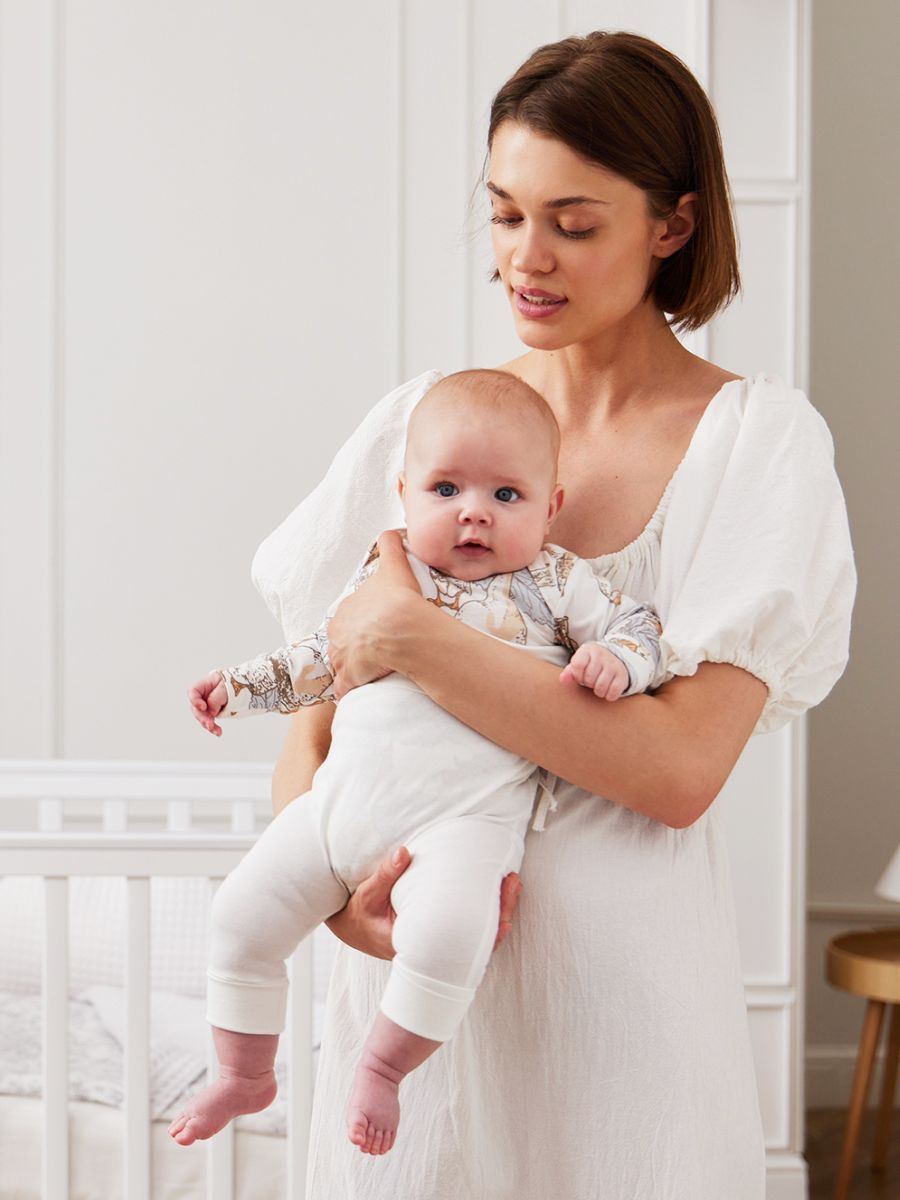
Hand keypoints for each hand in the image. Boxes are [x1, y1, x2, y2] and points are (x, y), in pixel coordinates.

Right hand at [188, 671, 227, 735]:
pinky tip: (218, 733)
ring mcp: (206, 706)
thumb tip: (211, 712)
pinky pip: (209, 722)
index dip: (195, 700)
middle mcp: (202, 697)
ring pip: (202, 717)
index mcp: (203, 685)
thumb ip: (216, 698)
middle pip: (196, 708)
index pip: (193, 691)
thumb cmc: (230, 683)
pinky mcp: (211, 713)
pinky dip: (214, 728)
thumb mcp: (225, 687)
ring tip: (217, 731)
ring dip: (208, 725)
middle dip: (203, 718)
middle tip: (210, 724)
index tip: (203, 707)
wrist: (239, 687)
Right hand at [325, 847, 522, 959]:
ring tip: (512, 881)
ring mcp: (439, 942)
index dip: (486, 935)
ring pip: (477, 933)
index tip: (503, 917)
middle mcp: (433, 951)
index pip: (462, 950)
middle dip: (500, 912)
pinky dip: (485, 907)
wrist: (354, 927)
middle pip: (478, 941)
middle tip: (513, 882)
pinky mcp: (441, 930)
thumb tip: (403, 852)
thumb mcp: (367, 897)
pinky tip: (495, 887)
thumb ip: (384, 876)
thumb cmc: (361, 916)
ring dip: (496, 908)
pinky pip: (469, 924)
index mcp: (417, 949)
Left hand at [328, 530, 422, 699]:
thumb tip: (391, 532)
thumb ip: (390, 546)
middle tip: (377, 648)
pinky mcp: (350, 678)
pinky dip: (348, 690)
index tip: (377, 626)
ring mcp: (342, 658)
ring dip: (353, 668)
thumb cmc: (398, 598)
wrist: (402, 627)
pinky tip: (357, 690)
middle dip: (355, 645)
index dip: (363, 622)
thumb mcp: (393, 566)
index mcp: (345, 610)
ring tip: (371, 671)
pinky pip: (344, 688)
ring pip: (342, 664)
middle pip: (343, 641)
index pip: (350, 617)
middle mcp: (337, 634)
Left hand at [560, 643, 628, 700]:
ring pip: (601, 687)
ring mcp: (613, 665)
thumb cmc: (590, 664)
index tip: (580, 675)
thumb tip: (562, 679)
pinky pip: (613, 692)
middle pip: (589, 678)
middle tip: (591, 680)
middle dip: (588, 683)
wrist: (613, 659)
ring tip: (598, 685)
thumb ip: (569, 672)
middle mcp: (602, 655)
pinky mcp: (622, 675)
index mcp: (588, 650)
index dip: (577, 675)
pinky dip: (609, 695)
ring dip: (598, 691)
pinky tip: (607, 690)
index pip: (577, 665)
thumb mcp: (579, 663)